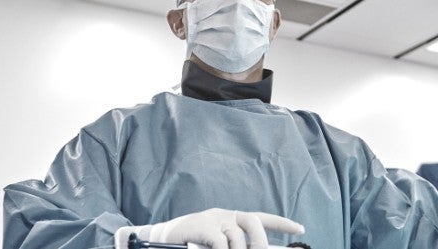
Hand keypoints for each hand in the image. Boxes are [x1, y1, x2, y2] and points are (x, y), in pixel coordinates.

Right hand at [113, 208, 304, 248]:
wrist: (160, 240)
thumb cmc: (189, 244)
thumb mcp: (216, 244)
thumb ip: (234, 245)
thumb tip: (252, 248)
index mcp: (229, 218)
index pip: (260, 217)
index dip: (282, 224)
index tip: (301, 230)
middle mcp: (224, 215)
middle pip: (253, 223)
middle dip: (260, 243)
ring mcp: (213, 219)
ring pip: (237, 237)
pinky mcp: (203, 226)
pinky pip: (221, 242)